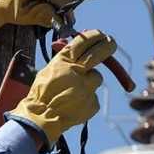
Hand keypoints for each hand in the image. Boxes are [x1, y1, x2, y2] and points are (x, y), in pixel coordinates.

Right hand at [6, 30, 116, 147]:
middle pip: (98, 53)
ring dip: (89, 82)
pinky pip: (94, 96)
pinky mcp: (92, 103)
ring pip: (96, 78)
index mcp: (62, 62)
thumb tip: (78, 48)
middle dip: (107, 47)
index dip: (94, 35)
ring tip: (73, 92)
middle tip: (112, 43)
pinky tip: (74, 104)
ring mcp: (86, 88)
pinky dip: (87, 99)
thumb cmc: (42, 94)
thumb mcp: (48, 71)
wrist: (41, 119)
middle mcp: (76, 72)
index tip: (101, 34)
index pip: (82, 41)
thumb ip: (63, 60)